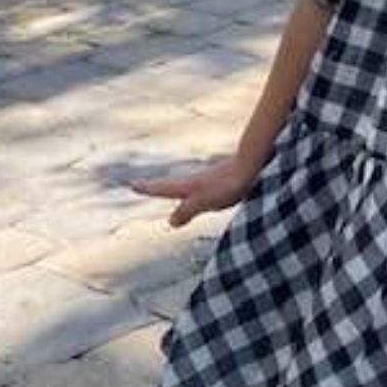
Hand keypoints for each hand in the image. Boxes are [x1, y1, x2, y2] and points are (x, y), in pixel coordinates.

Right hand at [128, 155, 254, 227]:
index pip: (164, 188)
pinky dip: (201, 190)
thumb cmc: (228, 184)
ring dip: (180, 189)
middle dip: (160, 188)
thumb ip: (186, 211)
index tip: (132, 184)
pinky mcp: (227, 180)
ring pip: (192, 185)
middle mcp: (198, 181)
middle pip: (175, 185)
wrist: (254, 165)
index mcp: (189, 185)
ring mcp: (213, 179)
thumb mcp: (202, 200)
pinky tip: (210, 189)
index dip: (148, 188)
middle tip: (145, 187)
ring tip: (175, 192)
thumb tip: (171, 221)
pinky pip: (208, 187)